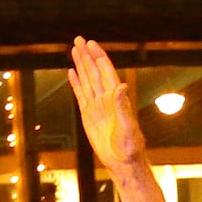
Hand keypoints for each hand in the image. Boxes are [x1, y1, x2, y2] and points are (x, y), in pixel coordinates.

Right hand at [68, 37, 148, 170]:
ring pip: (87, 80)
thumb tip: (121, 86)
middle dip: (87, 55)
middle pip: (94, 71)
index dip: (99, 57)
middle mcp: (106, 98)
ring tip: (74, 49)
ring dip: (81, 64)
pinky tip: (72, 72)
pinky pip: (80, 95)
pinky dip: (76, 83)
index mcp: (116, 98)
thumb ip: (123, 106)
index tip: (91, 44)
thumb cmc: (129, 147)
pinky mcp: (88, 115)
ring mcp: (97, 106)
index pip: (106, 71)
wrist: (122, 162)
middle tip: (79, 39)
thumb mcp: (128, 126)